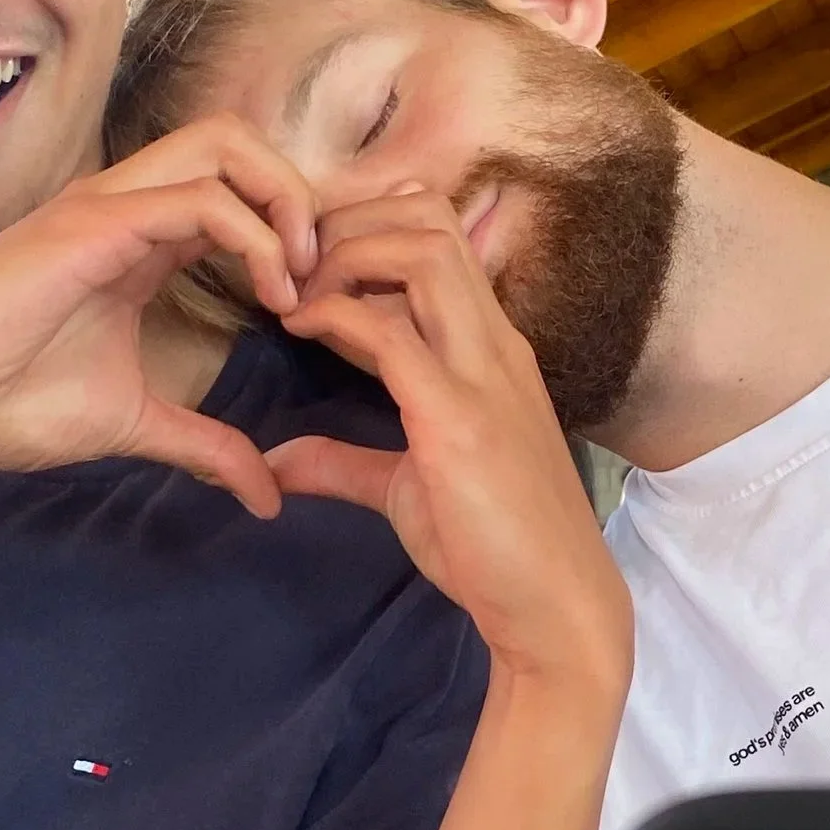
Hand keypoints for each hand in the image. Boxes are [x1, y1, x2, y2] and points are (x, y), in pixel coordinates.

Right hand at [0, 116, 319, 515]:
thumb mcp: (130, 422)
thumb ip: (201, 445)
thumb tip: (264, 492)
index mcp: (143, 235)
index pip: (238, 186)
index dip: (295, 225)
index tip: (325, 298)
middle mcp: (131, 202)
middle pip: (241, 139)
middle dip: (301, 194)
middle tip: (320, 276)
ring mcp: (112, 204)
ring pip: (226, 144)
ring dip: (285, 202)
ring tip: (299, 280)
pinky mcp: (95, 223)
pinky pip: (199, 198)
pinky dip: (253, 235)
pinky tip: (269, 293)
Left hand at [274, 192, 631, 690]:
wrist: (554, 610)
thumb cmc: (492, 549)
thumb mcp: (404, 489)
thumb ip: (342, 463)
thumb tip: (274, 464)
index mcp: (489, 346)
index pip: (438, 236)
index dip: (368, 226)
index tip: (308, 263)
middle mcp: (493, 342)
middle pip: (431, 220)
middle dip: (351, 220)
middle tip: (292, 260)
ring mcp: (482, 373)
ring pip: (423, 251)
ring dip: (347, 252)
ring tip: (298, 287)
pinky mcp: (459, 416)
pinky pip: (392, 332)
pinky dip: (337, 312)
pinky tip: (299, 326)